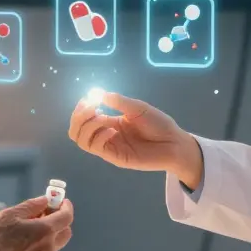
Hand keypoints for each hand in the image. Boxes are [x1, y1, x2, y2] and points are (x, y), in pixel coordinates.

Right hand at [0, 196, 73, 250]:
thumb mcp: (10, 214)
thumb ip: (31, 206)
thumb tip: (45, 200)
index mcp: (45, 230)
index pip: (67, 217)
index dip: (66, 206)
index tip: (60, 201)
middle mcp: (49, 247)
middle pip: (65, 232)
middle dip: (60, 221)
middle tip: (44, 214)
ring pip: (54, 244)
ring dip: (49, 235)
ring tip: (29, 229)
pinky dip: (40, 246)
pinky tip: (22, 244)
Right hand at [68, 92, 202, 187]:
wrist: (174, 142)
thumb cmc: (158, 124)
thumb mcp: (137, 107)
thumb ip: (117, 101)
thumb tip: (96, 93)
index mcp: (110, 122)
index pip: (84, 118)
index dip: (80, 108)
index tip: (88, 98)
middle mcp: (106, 135)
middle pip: (76, 131)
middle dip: (78, 117)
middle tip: (91, 108)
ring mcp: (110, 147)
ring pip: (82, 141)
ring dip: (87, 126)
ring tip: (101, 118)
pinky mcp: (115, 157)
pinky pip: (97, 148)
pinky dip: (99, 136)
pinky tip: (112, 130)